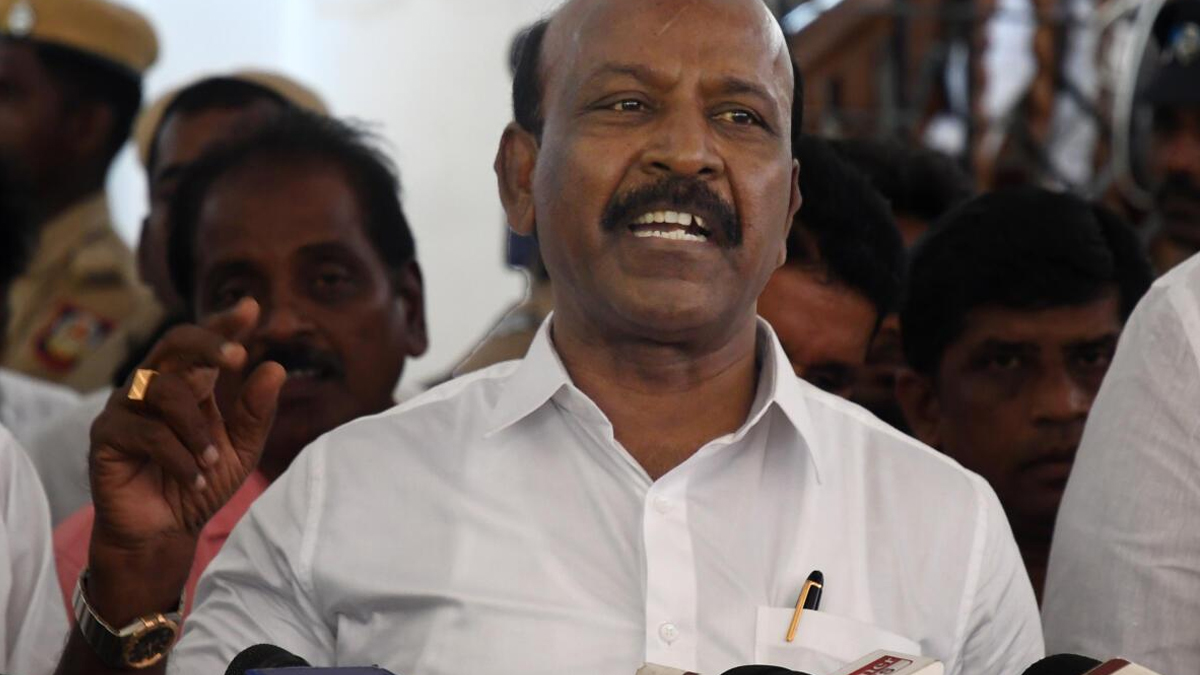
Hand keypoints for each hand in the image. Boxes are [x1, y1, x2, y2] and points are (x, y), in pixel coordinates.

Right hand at [85, 298, 284, 620]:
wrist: (165, 531)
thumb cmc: (201, 482)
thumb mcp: (240, 449)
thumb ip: (256, 411)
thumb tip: (275, 367)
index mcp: (189, 383)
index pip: (203, 343)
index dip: (224, 324)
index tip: (250, 307)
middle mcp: (154, 386)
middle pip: (174, 343)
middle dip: (207, 344)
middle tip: (237, 357)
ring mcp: (125, 406)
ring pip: (165, 392)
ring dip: (197, 429)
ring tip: (212, 462)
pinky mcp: (106, 435)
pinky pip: (148, 433)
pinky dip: (179, 458)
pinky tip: (195, 480)